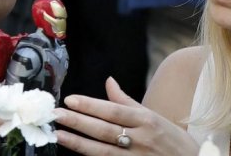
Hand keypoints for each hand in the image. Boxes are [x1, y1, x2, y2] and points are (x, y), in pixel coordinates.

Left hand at [53, 78, 198, 155]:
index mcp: (147, 120)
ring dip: (79, 143)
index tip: (70, 100)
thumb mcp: (155, 117)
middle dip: (78, 122)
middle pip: (105, 130)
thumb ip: (127, 101)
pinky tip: (77, 152)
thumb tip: (109, 81)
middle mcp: (142, 139)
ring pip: (103, 151)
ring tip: (59, 135)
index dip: (91, 105)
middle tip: (56, 115)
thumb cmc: (173, 141)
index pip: (113, 111)